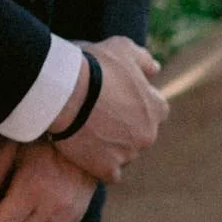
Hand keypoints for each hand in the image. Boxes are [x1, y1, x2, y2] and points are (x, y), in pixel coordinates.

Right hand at [51, 35, 167, 183]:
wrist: (65, 92)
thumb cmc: (94, 66)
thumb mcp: (122, 48)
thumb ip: (143, 58)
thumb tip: (155, 68)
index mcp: (155, 108)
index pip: (156, 110)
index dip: (136, 103)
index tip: (116, 98)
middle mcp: (148, 134)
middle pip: (140, 134)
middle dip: (125, 127)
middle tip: (99, 114)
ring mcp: (128, 154)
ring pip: (125, 153)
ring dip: (112, 145)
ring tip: (87, 131)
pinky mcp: (106, 168)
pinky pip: (109, 173)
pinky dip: (100, 165)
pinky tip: (86, 152)